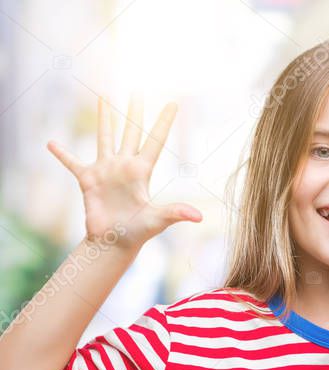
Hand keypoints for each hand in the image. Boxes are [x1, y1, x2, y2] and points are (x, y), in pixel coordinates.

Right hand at [46, 92, 201, 250]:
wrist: (113, 243)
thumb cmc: (137, 232)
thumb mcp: (157, 220)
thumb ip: (175, 213)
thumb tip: (198, 217)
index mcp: (141, 171)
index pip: (155, 140)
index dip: (163, 122)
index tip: (174, 103)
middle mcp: (124, 166)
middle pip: (130, 131)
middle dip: (133, 110)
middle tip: (136, 89)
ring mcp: (106, 171)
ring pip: (105, 137)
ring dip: (104, 118)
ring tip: (103, 96)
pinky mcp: (88, 180)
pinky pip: (72, 163)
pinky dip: (62, 154)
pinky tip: (51, 143)